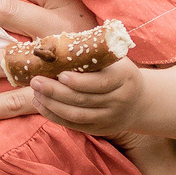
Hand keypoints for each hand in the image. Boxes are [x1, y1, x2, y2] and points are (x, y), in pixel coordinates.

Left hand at [25, 56, 145, 136]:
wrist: (139, 101)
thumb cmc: (118, 72)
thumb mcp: (114, 60)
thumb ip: (92, 54)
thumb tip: (54, 45)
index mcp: (124, 78)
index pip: (101, 82)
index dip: (79, 81)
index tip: (60, 74)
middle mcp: (119, 100)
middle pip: (84, 99)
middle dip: (56, 91)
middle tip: (36, 81)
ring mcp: (110, 117)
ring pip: (77, 115)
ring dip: (52, 105)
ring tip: (36, 93)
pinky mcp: (100, 130)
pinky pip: (74, 125)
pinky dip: (55, 116)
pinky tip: (42, 105)